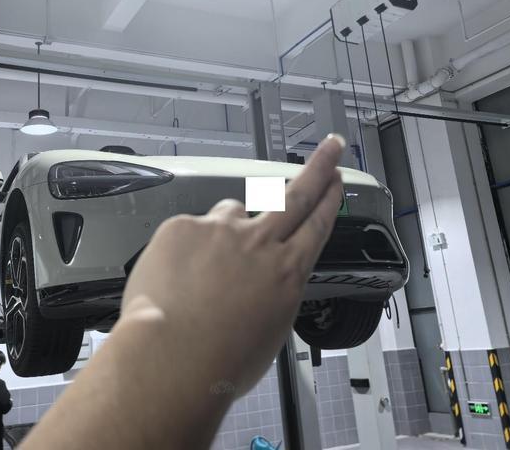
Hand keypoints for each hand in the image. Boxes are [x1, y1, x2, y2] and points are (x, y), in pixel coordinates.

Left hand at [119, 133, 345, 395]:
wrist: (171, 358)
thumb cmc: (219, 361)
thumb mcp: (266, 331)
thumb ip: (269, 291)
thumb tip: (258, 280)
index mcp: (286, 272)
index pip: (316, 226)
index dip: (330, 200)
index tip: (338, 179)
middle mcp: (259, 243)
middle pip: (296, 195)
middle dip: (319, 168)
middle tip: (331, 147)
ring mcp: (220, 229)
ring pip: (232, 212)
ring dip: (227, 229)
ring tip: (206, 265)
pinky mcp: (183, 226)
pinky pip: (188, 230)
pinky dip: (184, 250)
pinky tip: (175, 277)